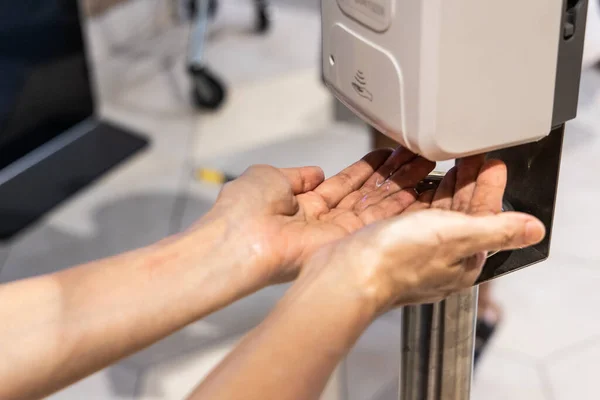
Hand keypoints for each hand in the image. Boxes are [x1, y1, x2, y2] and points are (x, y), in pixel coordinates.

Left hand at [197, 147, 434, 283]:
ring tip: (424, 166)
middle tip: (416, 157)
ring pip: (376, 207)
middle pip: (365, 194)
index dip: (366, 169)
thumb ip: (296, 175)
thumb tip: (315, 174)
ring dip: (401, 186)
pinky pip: (377, 223)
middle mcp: (322, 220)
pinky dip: (399, 207)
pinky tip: (417, 191)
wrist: (241, 240)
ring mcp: (335, 233)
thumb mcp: (269, 177)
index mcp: (301, 202)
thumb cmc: (245, 208)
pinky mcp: (346, 243)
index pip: (342, 184)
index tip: (387, 155)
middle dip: (391, 175)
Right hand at [305, 155, 545, 311]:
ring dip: (436, 180)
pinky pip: (401, 208)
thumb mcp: (456, 238)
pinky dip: (407, 187)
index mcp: (459, 258)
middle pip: (456, 210)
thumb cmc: (395, 261)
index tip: (491, 161)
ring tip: (440, 156)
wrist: (342, 275)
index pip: (483, 216)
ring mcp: (405, 246)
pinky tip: (406, 175)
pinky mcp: (381, 238)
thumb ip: (496, 230)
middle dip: (464, 180)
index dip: (488, 187)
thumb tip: (534, 230)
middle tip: (469, 153)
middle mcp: (434, 254)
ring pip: (428, 207)